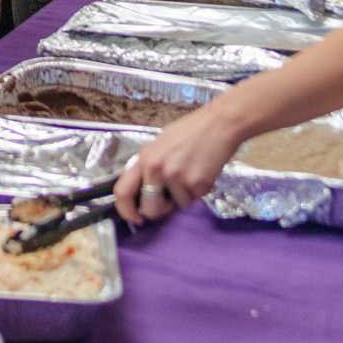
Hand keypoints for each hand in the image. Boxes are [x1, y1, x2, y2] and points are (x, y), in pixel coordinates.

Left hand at [114, 104, 242, 223]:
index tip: (136, 218)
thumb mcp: (159, 145)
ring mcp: (176, 177)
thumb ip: (149, 167)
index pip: (122, 192)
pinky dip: (198, 192)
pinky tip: (203, 173)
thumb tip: (143, 191)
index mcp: (144, 159)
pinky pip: (193, 199)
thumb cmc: (190, 131)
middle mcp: (156, 169)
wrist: (219, 124)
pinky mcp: (196, 184)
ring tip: (192, 174)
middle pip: (151, 209)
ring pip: (177, 206)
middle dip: (160, 210)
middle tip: (170, 201)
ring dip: (184, 197)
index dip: (126, 211)